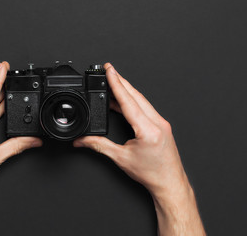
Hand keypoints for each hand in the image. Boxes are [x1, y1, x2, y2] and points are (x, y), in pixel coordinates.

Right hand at [74, 63, 205, 234]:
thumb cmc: (151, 173)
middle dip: (121, 81)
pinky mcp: (161, 126)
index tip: (109, 71)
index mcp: (148, 129)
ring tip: (112, 83)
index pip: (128, 101)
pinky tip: (121, 102)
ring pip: (141, 100)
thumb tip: (82, 140)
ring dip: (127, 90)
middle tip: (109, 69)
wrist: (169, 183)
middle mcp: (157, 123)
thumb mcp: (121, 158)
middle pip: (136, 95)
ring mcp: (161, 123)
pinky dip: (132, 101)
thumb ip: (99, 146)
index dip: (116, 84)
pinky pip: (145, 108)